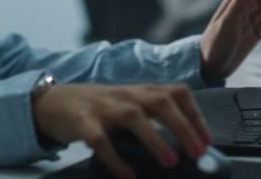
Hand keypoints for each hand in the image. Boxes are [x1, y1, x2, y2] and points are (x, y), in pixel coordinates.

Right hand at [32, 83, 210, 178]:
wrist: (52, 102)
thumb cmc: (97, 108)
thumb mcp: (127, 107)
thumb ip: (151, 120)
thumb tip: (184, 146)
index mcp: (141, 91)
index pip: (176, 93)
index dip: (195, 114)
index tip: (207, 140)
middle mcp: (126, 95)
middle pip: (161, 101)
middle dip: (183, 126)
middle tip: (197, 152)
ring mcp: (104, 106)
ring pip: (134, 117)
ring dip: (155, 139)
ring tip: (170, 161)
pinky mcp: (82, 121)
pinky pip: (100, 140)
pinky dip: (116, 159)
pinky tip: (127, 175)